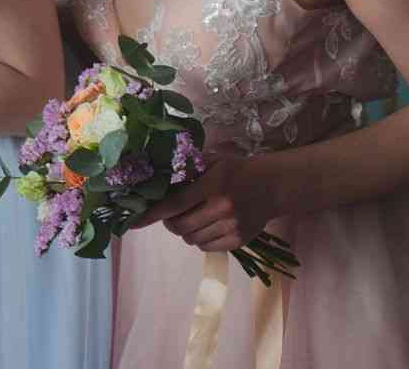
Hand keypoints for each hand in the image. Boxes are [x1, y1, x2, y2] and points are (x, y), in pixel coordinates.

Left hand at [136, 154, 275, 252]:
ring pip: (192, 239)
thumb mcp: (211, 162)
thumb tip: (157, 182)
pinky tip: (206, 226)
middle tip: (171, 215)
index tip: (134, 221)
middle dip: (169, 223)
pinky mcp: (240, 241)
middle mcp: (222, 209)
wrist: (273, 186)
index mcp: (212, 186)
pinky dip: (200, 240)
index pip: (174, 204)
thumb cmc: (237, 170)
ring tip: (193, 218)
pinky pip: (207, 247)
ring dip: (186, 231)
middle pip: (180, 226)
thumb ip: (186, 171)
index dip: (152, 214)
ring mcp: (232, 227)